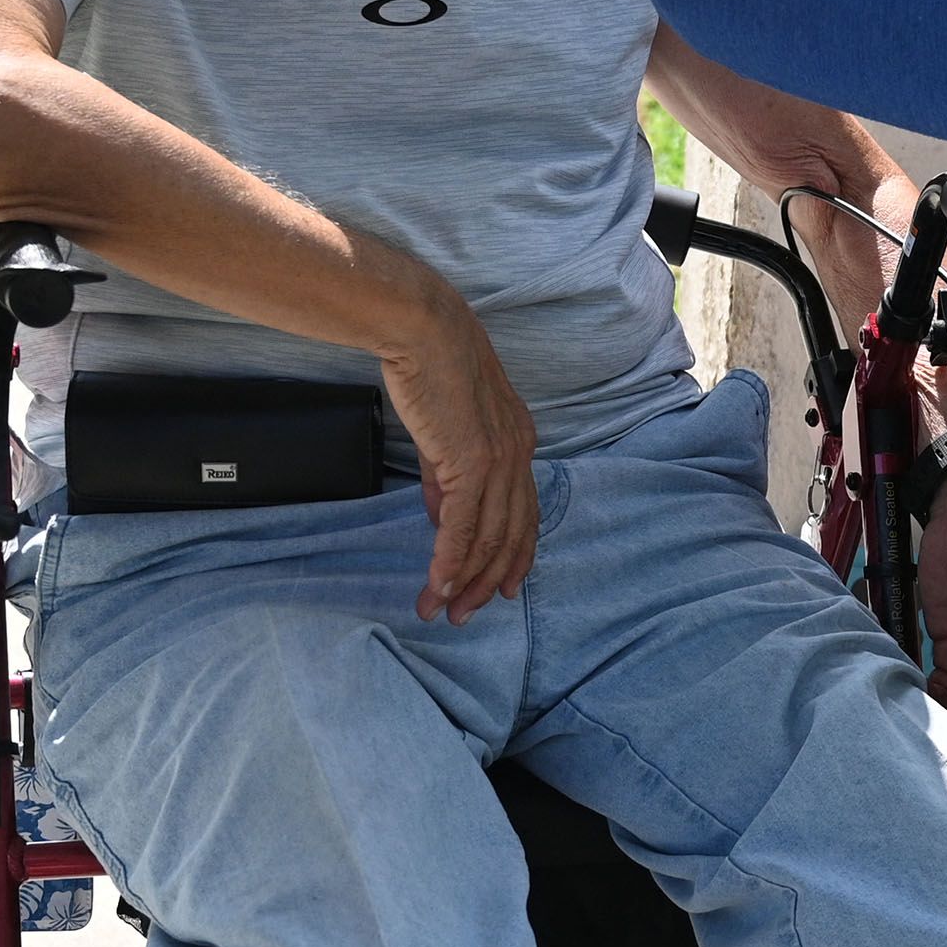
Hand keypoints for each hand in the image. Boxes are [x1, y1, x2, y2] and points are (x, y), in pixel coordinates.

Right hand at [371, 267, 536, 623]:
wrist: (422, 330)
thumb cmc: (429, 370)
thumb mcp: (446, 431)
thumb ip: (448, 478)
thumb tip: (443, 520)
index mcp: (519, 444)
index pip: (524, 514)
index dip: (514, 558)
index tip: (500, 591)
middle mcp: (519, 455)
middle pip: (512, 536)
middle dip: (489, 582)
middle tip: (464, 616)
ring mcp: (500, 460)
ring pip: (490, 538)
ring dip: (466, 581)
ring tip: (442, 610)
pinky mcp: (473, 461)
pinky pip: (464, 526)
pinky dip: (451, 560)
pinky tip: (438, 584)